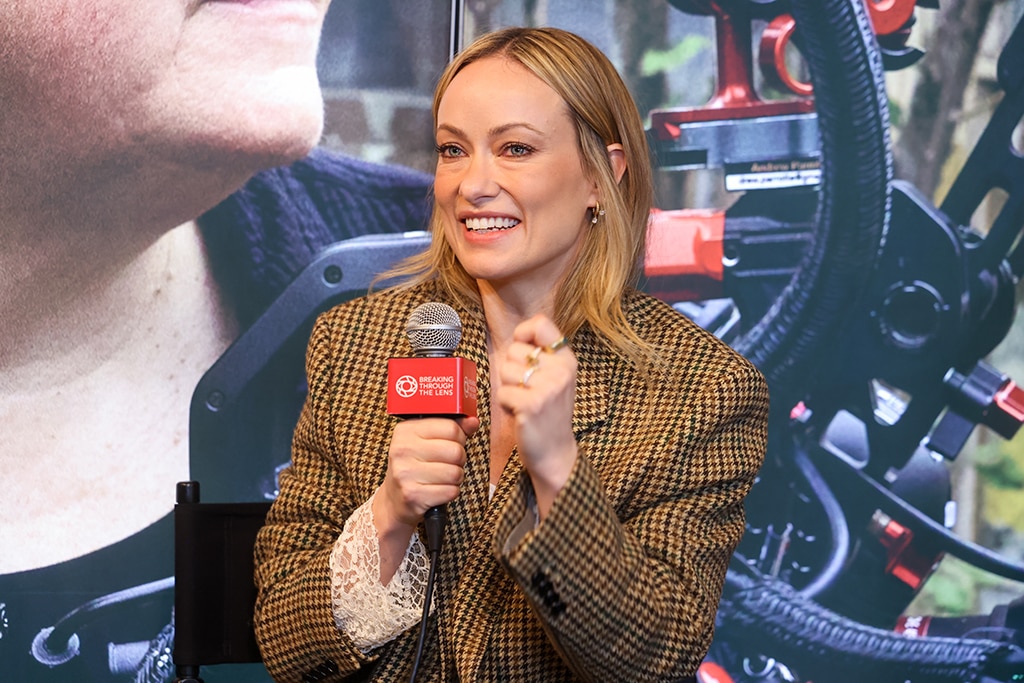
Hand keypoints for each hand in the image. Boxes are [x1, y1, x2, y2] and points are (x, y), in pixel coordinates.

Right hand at [377, 415, 479, 529]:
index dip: (459, 437)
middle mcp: (402, 449)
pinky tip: (437, 490)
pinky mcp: (412, 495)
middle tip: (448, 463)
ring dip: (456, 478)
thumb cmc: (416, 466)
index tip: (451, 444)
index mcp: (406, 430)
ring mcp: (405, 473)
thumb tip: (473, 422)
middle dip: (459, 460)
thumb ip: (453, 429)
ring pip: (455, 473)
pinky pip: (451, 491)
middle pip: (456, 451)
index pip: (451, 427)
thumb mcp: (428, 441)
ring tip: (442, 477)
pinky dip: (450, 492)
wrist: (394, 499)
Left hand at [496, 315, 577, 515]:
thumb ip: (542, 355)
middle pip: (515, 349)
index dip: (523, 333)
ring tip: (524, 402)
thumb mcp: (555, 378)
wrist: (556, 453)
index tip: (523, 350)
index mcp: (567, 359)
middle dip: (512, 370)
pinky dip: (505, 405)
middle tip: (527, 390)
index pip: (541, 324)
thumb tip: (520, 332)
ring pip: (505, 370)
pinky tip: (520, 414)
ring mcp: (547, 388)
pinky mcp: (531, 405)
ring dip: (508, 388)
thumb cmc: (548, 414)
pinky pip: (502, 393)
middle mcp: (561, 370)